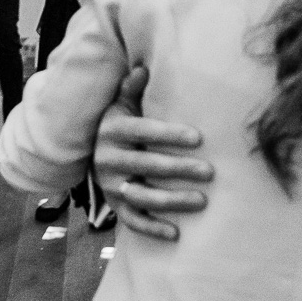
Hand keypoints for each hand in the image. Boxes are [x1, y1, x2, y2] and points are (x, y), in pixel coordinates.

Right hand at [94, 66, 212, 240]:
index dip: (169, 135)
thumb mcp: (120, 106)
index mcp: (112, 131)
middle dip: (178, 168)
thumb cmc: (119, 126)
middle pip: (145, 164)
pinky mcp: (116, 206)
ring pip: (142, 196)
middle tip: (210, 171)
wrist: (92, 155)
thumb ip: (131, 89)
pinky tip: (176, 233)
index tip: (198, 138)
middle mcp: (107, 159)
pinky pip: (132, 221)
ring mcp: (111, 185)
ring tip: (202, 200)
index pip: (141, 132)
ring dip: (172, 200)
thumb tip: (142, 67)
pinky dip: (152, 229)